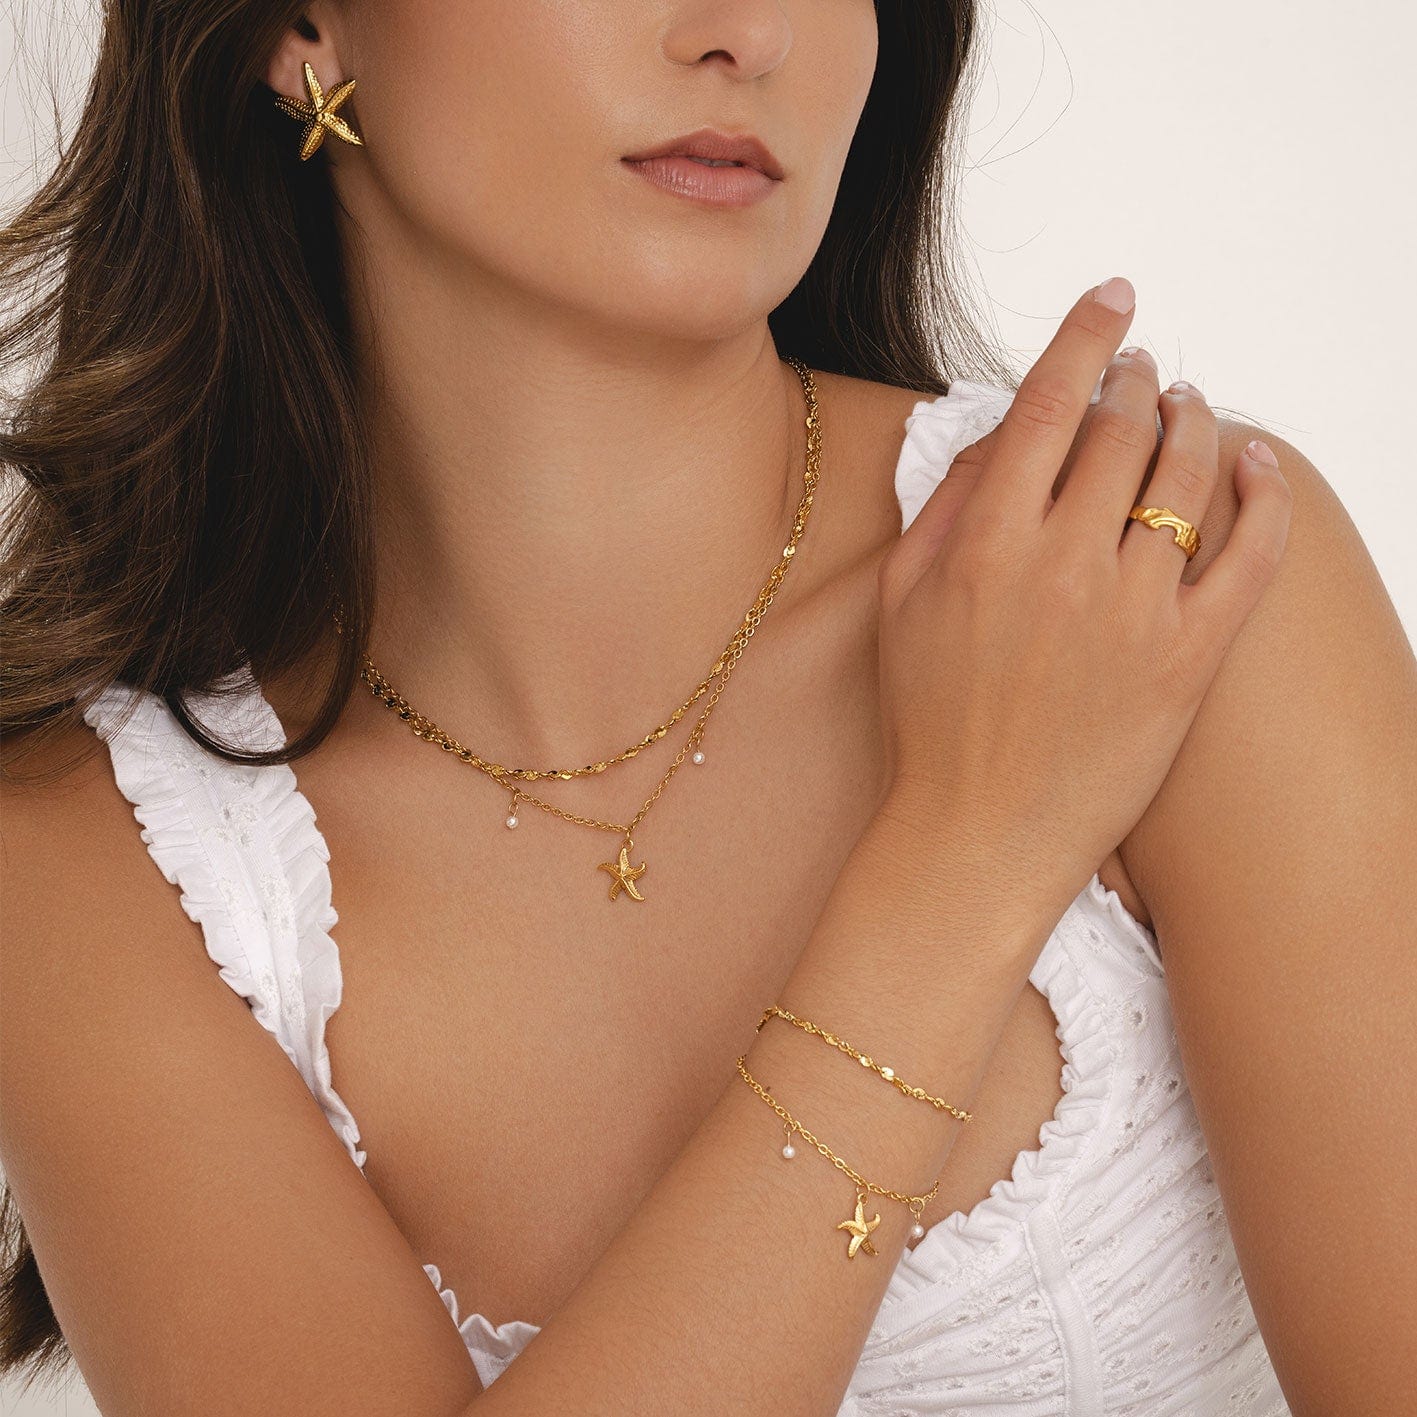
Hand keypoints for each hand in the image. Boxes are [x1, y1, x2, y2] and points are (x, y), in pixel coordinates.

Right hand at [874, 277, 1292, 899]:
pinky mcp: (1188, 660)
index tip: (1113, 298)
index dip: (1087, 336)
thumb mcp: (901, 605)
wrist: (977, 832)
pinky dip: (1264, 497)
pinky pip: (1249, 559)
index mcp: (987, 542)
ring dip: (1194, 421)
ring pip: (1187, 479)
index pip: (1050, 403)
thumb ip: (942, 509)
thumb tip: (996, 439)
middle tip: (1143, 367)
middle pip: (1123, 430)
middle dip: (1137, 378)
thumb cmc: (929, 722)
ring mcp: (1135, 612)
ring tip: (1191, 404)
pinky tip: (1260, 465)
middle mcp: (1065, 563)